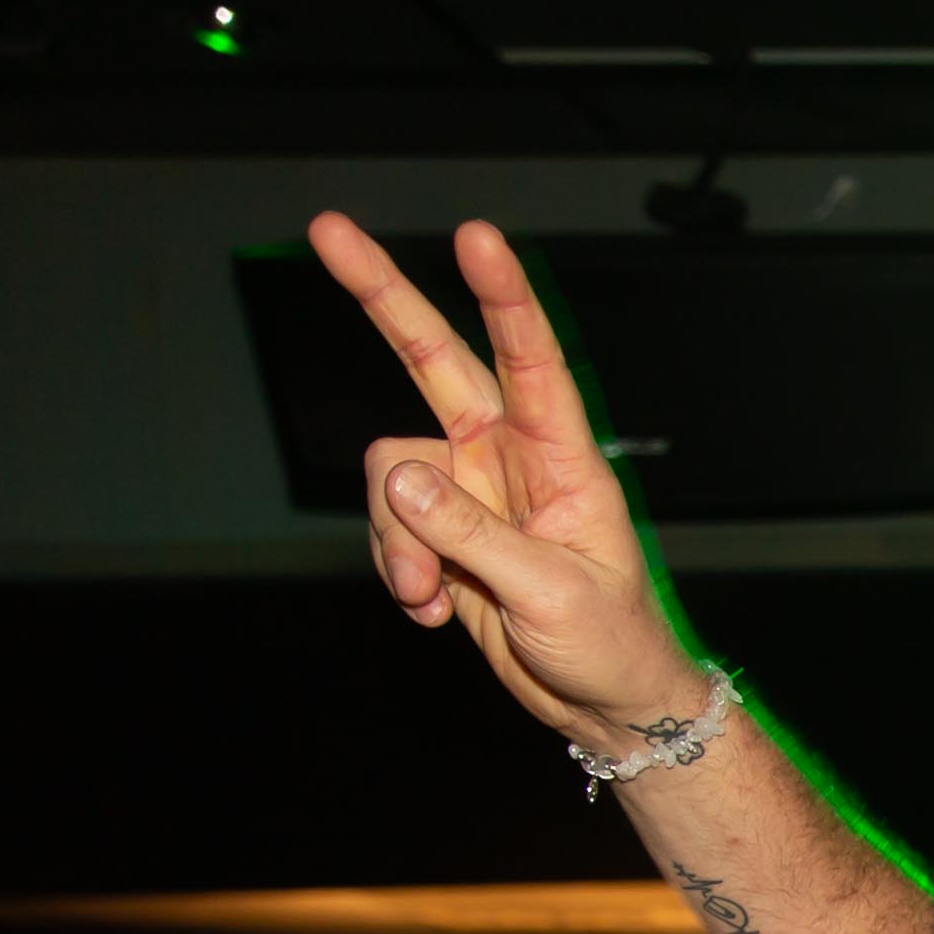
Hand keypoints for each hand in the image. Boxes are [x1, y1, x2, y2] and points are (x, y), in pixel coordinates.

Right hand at [312, 213, 718, 758]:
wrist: (602, 704)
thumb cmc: (608, 643)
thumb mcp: (551, 592)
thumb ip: (472, 534)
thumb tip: (399, 479)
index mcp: (561, 456)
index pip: (530, 358)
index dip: (502, 296)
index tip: (478, 236)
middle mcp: (507, 456)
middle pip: (432, 359)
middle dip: (380, 296)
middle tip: (325, 229)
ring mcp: (467, 491)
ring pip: (389, 474)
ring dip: (396, 540)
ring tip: (433, 599)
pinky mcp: (437, 532)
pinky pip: (385, 526)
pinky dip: (396, 569)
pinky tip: (434, 611)